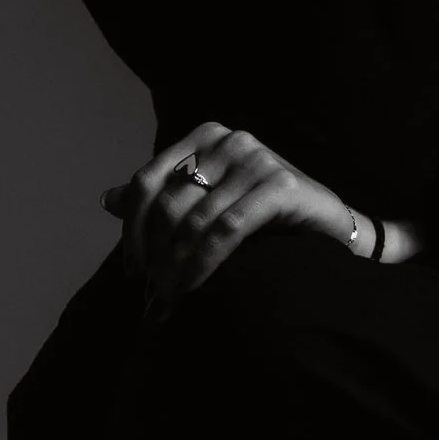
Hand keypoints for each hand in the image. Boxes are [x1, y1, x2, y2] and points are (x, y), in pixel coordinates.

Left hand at [102, 123, 370, 314]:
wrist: (332, 227)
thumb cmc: (268, 217)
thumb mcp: (209, 202)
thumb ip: (163, 198)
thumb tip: (107, 200)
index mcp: (204, 138)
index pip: (148, 181)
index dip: (133, 230)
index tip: (132, 271)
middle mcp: (227, 139)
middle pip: (168, 203)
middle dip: (156, 257)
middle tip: (152, 297)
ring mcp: (255, 158)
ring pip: (194, 222)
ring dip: (176, 268)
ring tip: (169, 301)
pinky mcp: (278, 184)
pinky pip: (225, 230)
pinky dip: (204, 263)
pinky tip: (195, 287)